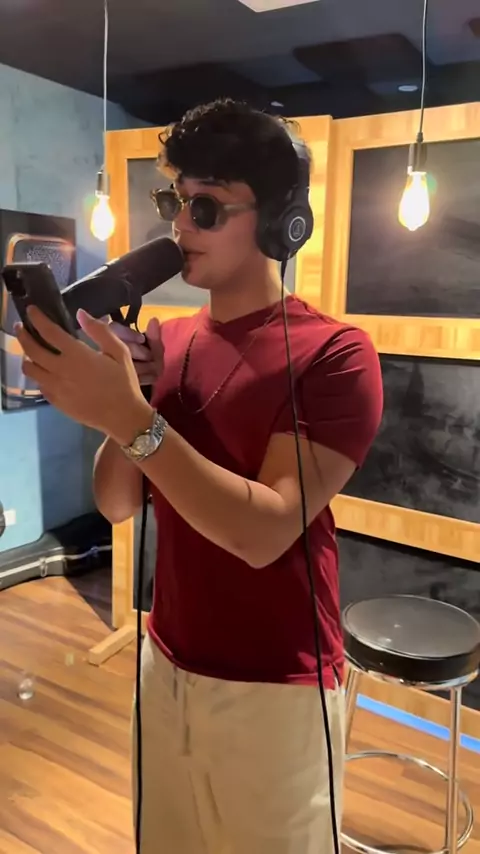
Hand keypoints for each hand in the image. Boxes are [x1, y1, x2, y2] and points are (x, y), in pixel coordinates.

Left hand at [17, 307, 153, 444]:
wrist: (123, 416)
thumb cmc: (124, 382)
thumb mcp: (119, 352)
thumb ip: (100, 331)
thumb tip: (81, 314)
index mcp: (77, 354)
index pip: (48, 331)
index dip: (37, 318)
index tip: (31, 310)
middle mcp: (60, 370)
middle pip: (32, 349)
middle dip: (23, 335)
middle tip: (21, 327)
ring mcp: (55, 387)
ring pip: (30, 369)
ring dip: (27, 357)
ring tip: (31, 352)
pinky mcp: (56, 402)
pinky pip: (39, 385)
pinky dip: (38, 375)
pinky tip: (45, 372)